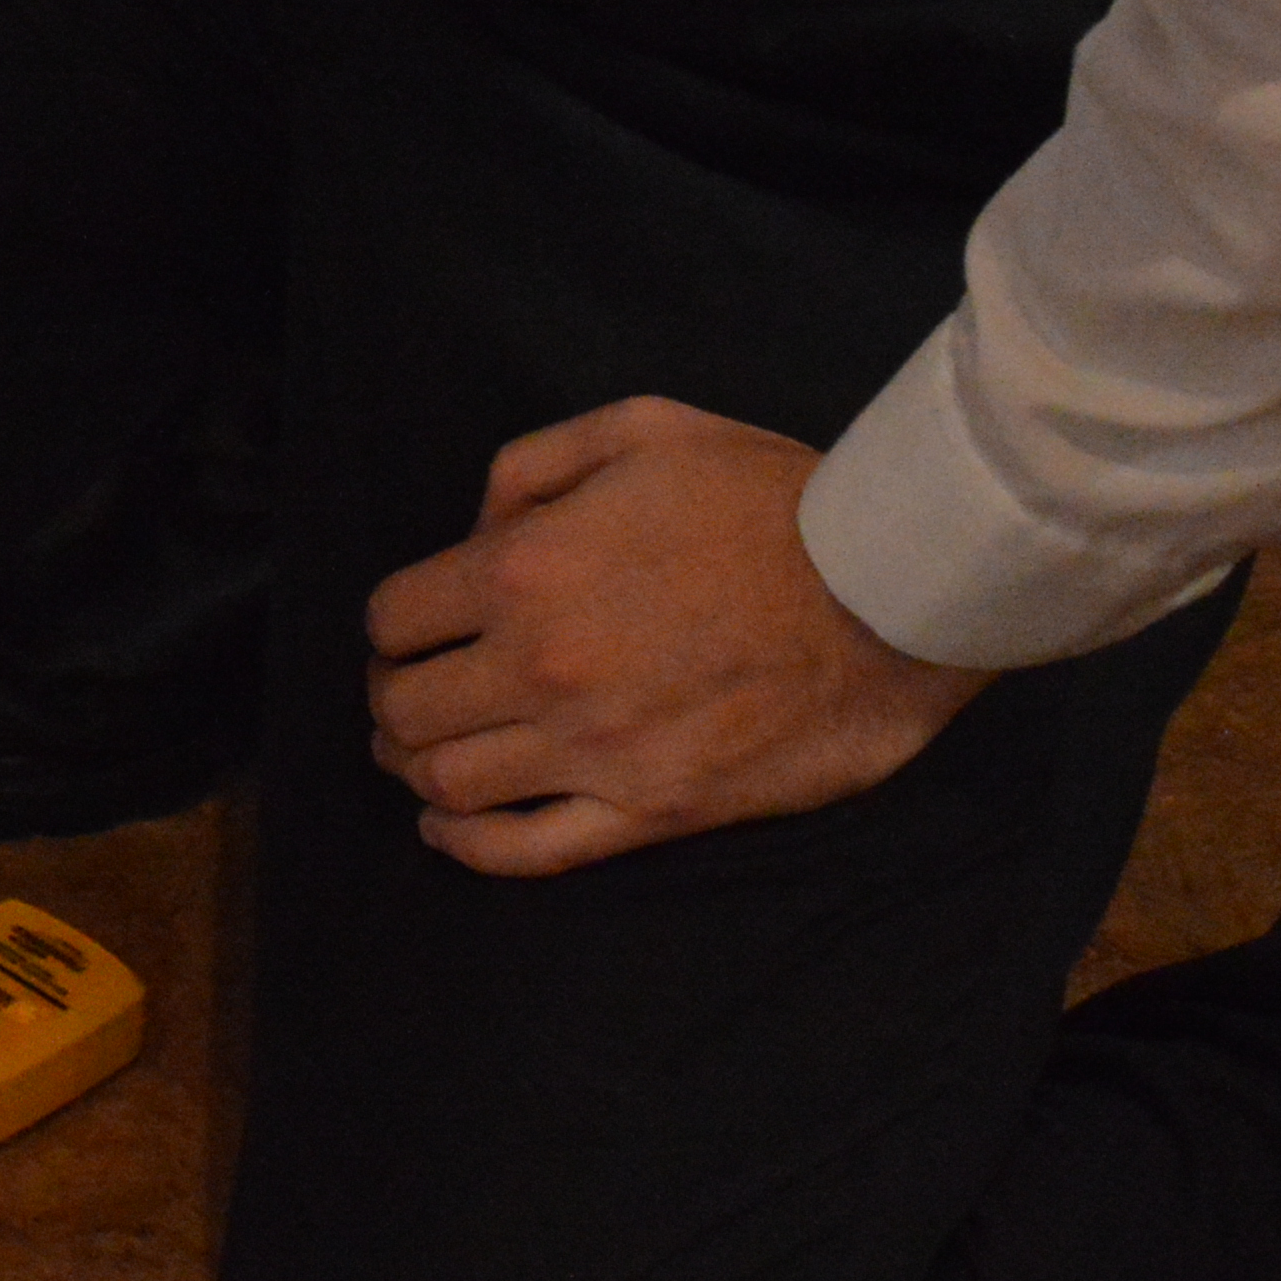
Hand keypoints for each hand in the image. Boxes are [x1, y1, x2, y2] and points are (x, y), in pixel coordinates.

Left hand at [359, 396, 983, 878]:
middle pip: (405, 708)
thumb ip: (530, 468)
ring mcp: (595, 749)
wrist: (889, 589)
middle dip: (392, 700)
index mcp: (524, 569)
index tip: (411, 632)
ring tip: (418, 758)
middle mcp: (541, 667)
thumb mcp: (639, 429)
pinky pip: (529, 851)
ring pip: (449, 783)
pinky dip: (468, 846)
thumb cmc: (769, 499)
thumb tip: (476, 533)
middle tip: (406, 695)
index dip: (394, 627)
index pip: (395, 619)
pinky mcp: (652, 811)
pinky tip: (446, 828)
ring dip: (415, 770)